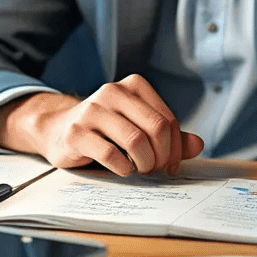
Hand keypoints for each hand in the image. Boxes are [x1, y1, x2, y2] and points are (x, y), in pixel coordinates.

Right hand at [0, 75, 203, 176]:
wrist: (57, 128)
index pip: (168, 119)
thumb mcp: (138, 127)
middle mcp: (113, 92)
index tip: (171, 165)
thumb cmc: (105, 129)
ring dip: (144, 163)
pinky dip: (123, 168)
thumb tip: (198, 145)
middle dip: (162, 156)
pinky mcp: (76, 132)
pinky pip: (110, 154)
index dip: (175, 147)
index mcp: (133, 86)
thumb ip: (168, 135)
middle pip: (157, 128)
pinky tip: (122, 169)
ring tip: (140, 169)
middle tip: (156, 169)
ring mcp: (92, 110)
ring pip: (136, 140)